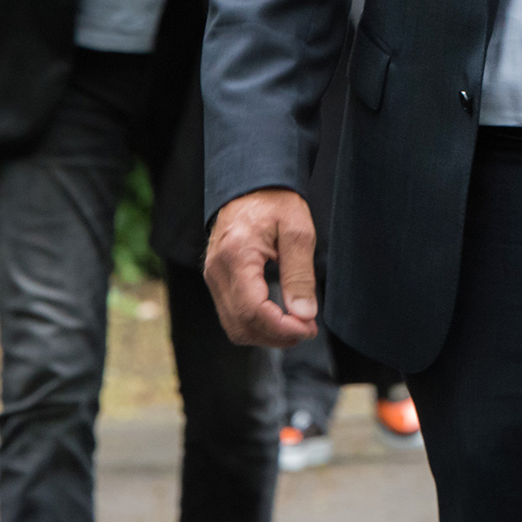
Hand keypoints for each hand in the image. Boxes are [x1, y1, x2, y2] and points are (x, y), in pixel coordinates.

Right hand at [203, 187, 318, 346]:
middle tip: (308, 330)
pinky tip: (279, 318)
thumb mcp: (298, 231)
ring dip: (266, 334)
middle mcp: (217, 271)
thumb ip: (300, 275)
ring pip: (234, 325)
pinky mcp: (216, 280)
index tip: (308, 329)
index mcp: (236, 256)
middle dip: (276, 336)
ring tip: (297, 327)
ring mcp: (213, 277)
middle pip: (240, 324)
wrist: (249, 185)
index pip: (252, 310)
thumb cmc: (275, 202)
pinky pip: (231, 314)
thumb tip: (305, 314)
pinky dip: (255, 324)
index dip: (281, 328)